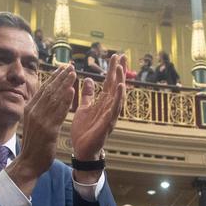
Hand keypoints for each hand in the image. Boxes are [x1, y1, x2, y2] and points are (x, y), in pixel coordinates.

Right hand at [7, 64, 75, 194]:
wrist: (29, 162)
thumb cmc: (34, 144)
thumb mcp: (33, 122)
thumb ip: (38, 110)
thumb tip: (44, 98)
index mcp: (30, 109)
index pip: (43, 89)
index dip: (54, 77)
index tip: (63, 68)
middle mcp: (33, 111)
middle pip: (49, 90)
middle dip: (61, 76)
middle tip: (71, 65)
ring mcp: (40, 120)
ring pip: (55, 98)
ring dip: (65, 84)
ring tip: (74, 73)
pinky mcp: (48, 129)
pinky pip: (59, 112)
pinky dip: (66, 100)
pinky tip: (72, 91)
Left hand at [70, 53, 125, 168]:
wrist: (82, 149)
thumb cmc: (85, 130)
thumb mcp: (84, 107)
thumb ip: (88, 95)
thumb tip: (90, 80)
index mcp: (103, 103)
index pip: (109, 83)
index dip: (112, 70)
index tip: (115, 56)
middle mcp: (109, 107)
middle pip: (116, 86)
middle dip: (119, 71)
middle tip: (122, 55)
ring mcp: (110, 115)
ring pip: (117, 96)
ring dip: (120, 81)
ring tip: (121, 68)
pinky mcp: (108, 123)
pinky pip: (114, 109)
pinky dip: (118, 98)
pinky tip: (121, 87)